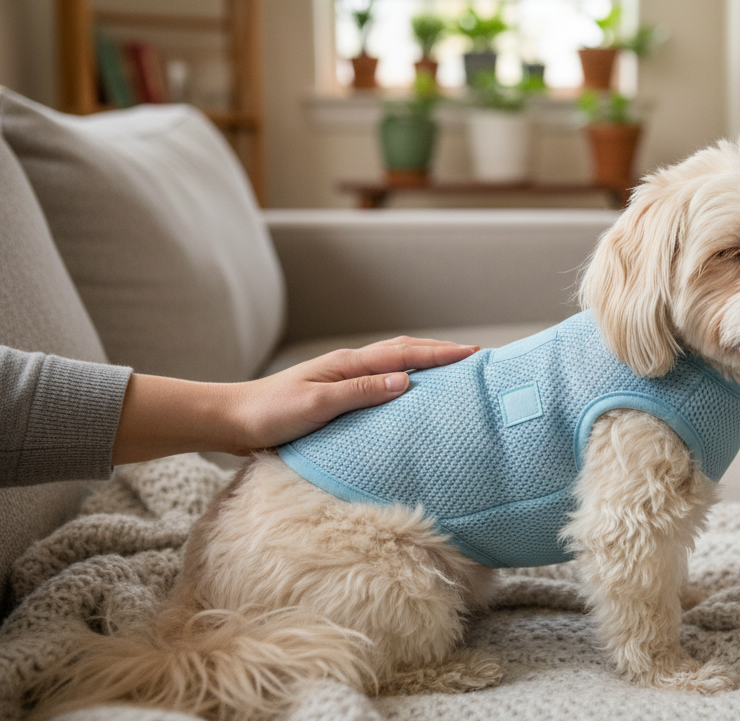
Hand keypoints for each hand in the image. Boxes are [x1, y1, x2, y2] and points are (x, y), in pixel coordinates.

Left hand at [111, 337, 478, 465]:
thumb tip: (407, 381)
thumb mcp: (316, 405)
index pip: (404, 354)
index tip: (473, 353)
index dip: (440, 354)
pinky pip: (380, 384)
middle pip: (404, 353)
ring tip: (453, 371)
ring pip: (393, 366)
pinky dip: (405, 382)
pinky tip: (411, 395)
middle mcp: (348, 367)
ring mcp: (342, 381)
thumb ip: (360, 392)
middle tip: (474, 357)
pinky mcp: (336, 398)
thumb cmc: (268, 415)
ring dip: (424, 365)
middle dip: (440, 353)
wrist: (229, 422)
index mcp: (347, 364)